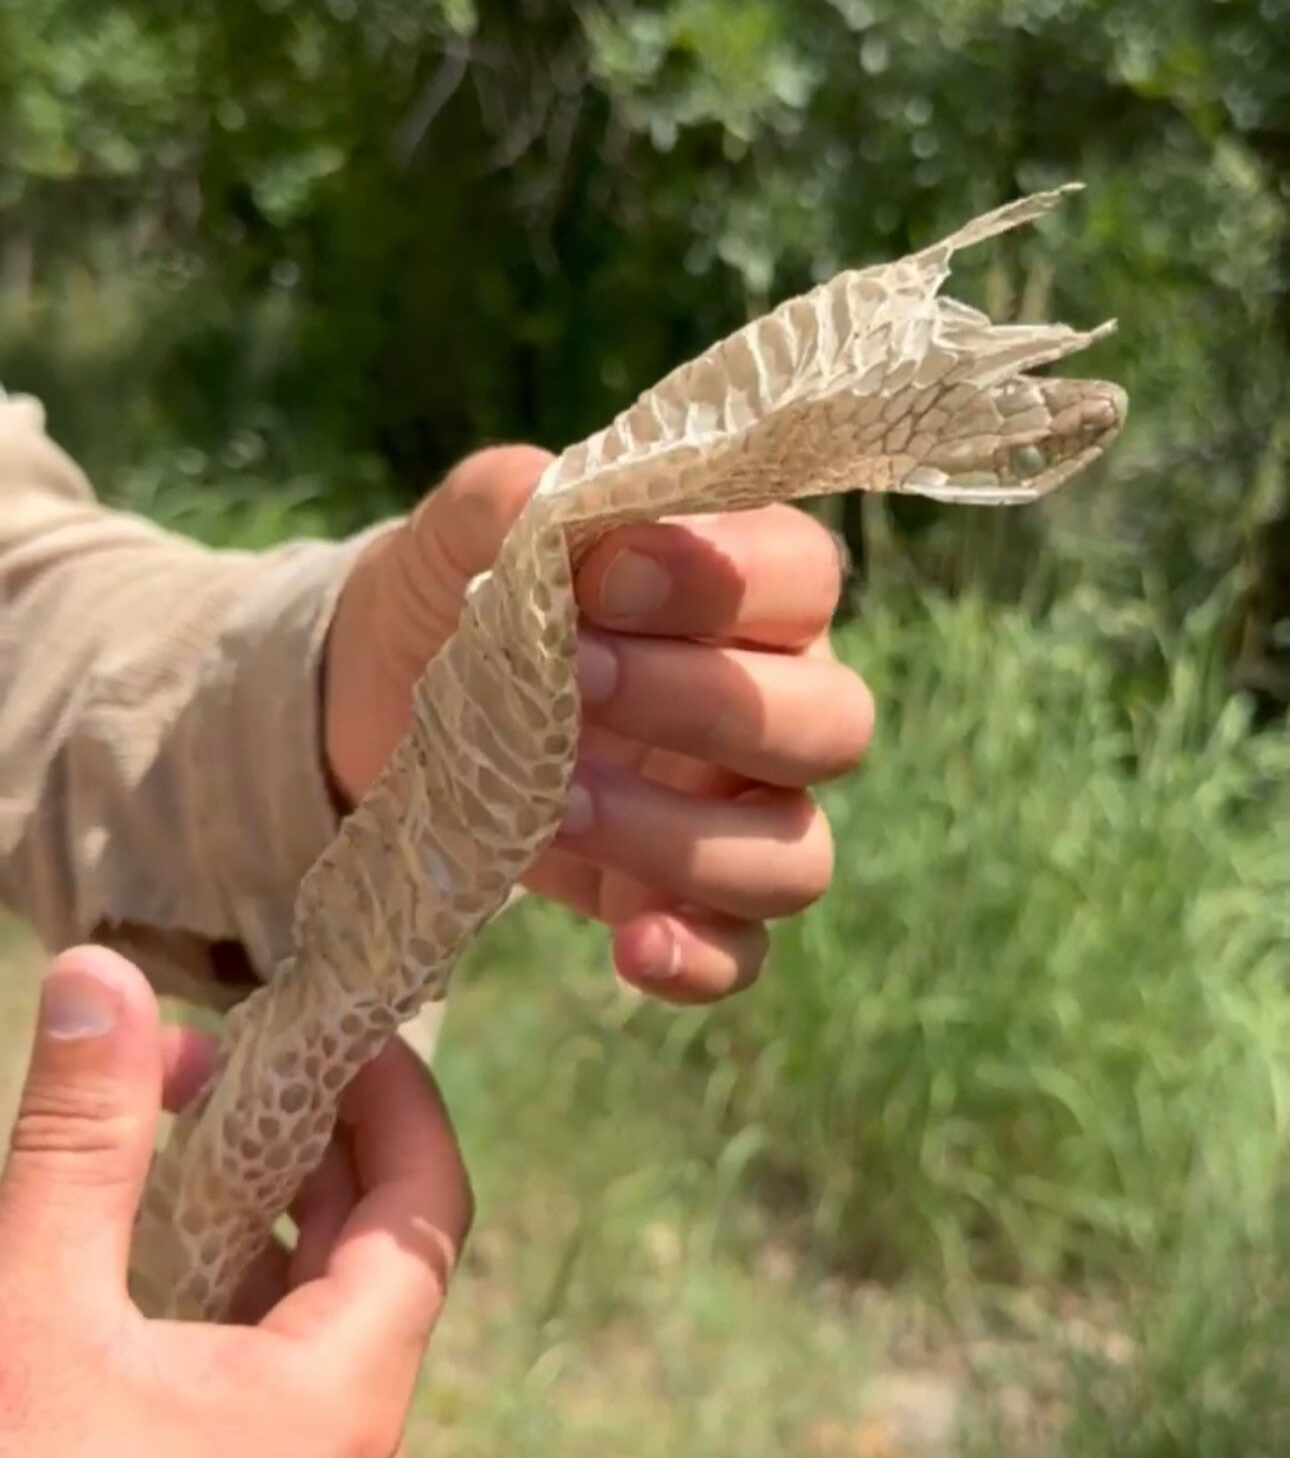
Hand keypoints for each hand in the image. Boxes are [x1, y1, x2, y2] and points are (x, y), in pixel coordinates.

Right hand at [0, 947, 470, 1457]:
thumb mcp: (38, 1302)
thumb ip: (85, 1131)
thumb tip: (103, 974)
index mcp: (345, 1406)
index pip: (426, 1207)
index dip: (396, 1096)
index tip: (342, 1020)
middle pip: (376, 1268)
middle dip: (310, 1151)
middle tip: (234, 1062)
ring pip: (321, 1342)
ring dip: (265, 1235)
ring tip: (185, 1151)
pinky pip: (278, 1411)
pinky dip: (236, 1322)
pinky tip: (153, 1284)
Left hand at [325, 446, 873, 1003]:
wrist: (387, 692)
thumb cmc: (464, 588)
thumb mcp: (469, 528)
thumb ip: (516, 499)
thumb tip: (559, 514)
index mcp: (749, 590)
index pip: (804, 578)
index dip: (723, 580)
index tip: (602, 578)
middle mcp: (776, 703)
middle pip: (829, 724)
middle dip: (701, 705)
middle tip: (574, 680)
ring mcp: (742, 817)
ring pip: (797, 853)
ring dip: (684, 838)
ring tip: (557, 803)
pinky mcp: (685, 903)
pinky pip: (743, 955)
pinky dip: (699, 959)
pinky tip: (629, 945)